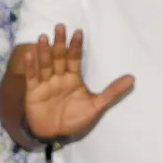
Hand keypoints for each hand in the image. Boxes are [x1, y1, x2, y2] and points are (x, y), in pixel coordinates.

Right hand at [22, 25, 134, 139]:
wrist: (54, 135)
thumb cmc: (74, 119)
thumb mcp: (96, 106)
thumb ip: (112, 92)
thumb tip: (133, 78)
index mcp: (73, 78)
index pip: (75, 59)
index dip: (76, 47)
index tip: (79, 32)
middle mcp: (59, 77)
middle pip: (59, 57)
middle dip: (60, 43)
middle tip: (60, 26)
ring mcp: (45, 83)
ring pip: (45, 64)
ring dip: (44, 51)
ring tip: (44, 37)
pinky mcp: (33, 91)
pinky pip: (32, 77)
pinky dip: (30, 67)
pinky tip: (30, 55)